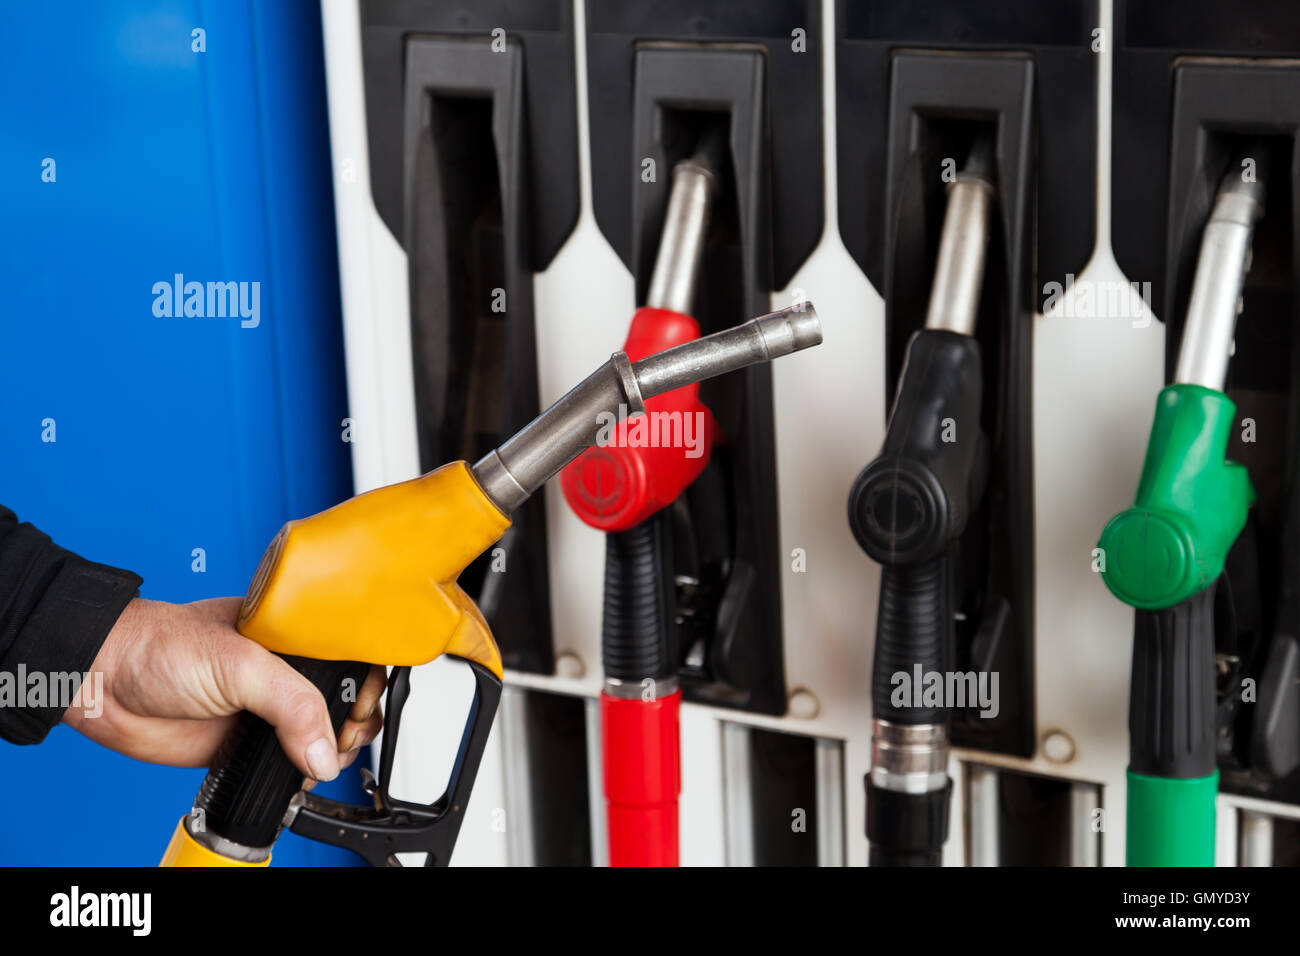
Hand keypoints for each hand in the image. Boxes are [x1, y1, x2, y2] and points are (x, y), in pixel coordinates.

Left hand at [63, 597, 385, 781]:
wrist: (104, 685)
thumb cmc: (159, 647)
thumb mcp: (238, 663)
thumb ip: (291, 704)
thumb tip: (325, 752)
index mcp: (292, 633)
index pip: (352, 654)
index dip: (368, 682)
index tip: (361, 706)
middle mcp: (285, 670)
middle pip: (346, 698)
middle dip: (354, 722)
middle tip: (341, 735)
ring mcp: (267, 708)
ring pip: (323, 735)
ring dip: (331, 752)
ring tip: (319, 756)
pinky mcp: (248, 742)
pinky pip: (290, 762)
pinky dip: (302, 774)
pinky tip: (300, 772)